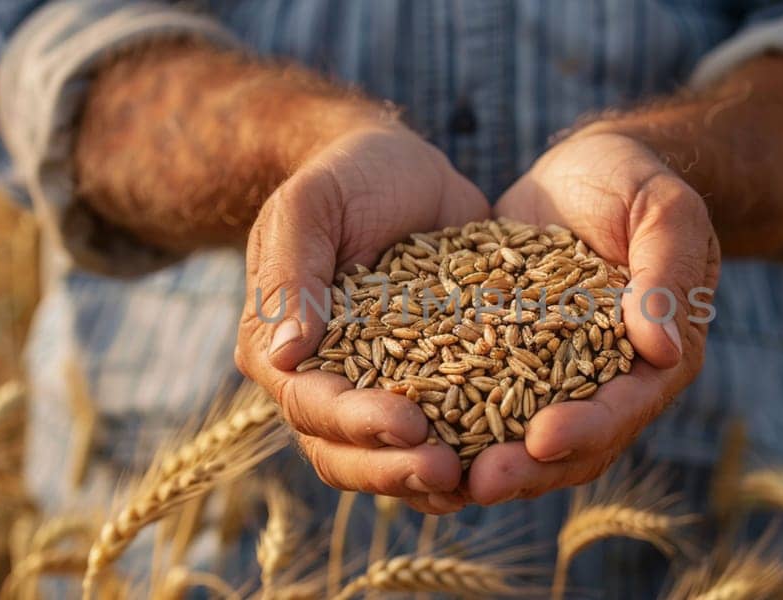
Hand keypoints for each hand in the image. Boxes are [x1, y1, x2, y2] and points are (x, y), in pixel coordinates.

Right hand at [235, 121, 488, 513]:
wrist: (399, 168)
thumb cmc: (346, 176)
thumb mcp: (312, 203)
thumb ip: (292, 272)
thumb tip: (285, 354)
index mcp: (278, 348)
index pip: (311, 404)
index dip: (358, 422)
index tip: (411, 423)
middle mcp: (319, 383)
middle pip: (344, 452)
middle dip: (395, 468)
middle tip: (450, 471)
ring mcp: (372, 392)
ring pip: (387, 460)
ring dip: (426, 480)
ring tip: (477, 481)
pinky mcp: (427, 387)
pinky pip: (440, 438)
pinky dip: (467, 456)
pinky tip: (505, 463)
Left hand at [473, 131, 720, 503]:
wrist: (581, 169)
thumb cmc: (634, 181)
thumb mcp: (663, 210)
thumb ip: (666, 273)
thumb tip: (662, 350)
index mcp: (656, 360)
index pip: (624, 408)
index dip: (586, 428)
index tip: (543, 438)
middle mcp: (606, 385)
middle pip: (570, 447)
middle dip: (527, 468)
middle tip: (479, 482)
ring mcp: (551, 381)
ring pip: (521, 442)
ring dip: (483, 462)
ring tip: (437, 476)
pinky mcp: (503, 363)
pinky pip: (477, 405)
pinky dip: (449, 426)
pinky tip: (405, 437)